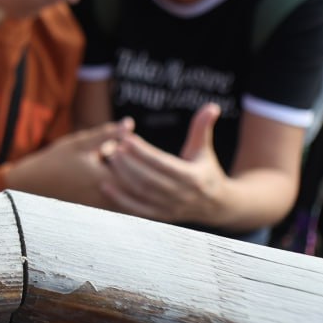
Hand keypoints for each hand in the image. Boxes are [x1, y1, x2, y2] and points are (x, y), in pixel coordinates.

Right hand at [6, 118, 132, 207]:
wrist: (32, 185)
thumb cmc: (55, 161)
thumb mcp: (79, 143)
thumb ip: (107, 134)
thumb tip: (129, 123)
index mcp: (104, 177)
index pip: (138, 171)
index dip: (142, 159)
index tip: (139, 148)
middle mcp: (106, 197)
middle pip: (139, 189)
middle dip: (142, 174)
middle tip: (141, 161)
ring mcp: (102, 208)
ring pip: (132, 201)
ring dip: (136, 188)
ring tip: (131, 174)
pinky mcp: (98, 214)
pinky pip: (121, 208)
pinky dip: (127, 198)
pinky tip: (123, 187)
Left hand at [100, 103, 227, 225]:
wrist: (218, 205)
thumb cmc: (206, 170)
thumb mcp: (204, 150)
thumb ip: (202, 128)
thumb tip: (212, 106)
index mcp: (192, 177)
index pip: (162, 163)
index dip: (143, 152)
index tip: (126, 138)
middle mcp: (181, 195)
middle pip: (149, 179)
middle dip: (129, 163)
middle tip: (113, 147)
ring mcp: (171, 208)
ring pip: (142, 193)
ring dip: (123, 177)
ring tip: (109, 159)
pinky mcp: (162, 216)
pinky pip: (138, 210)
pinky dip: (121, 200)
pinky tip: (105, 186)